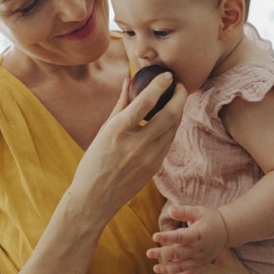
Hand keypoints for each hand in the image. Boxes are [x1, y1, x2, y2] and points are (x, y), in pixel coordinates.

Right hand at [69, 74, 186, 224]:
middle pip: (169, 115)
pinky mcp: (155, 167)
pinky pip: (168, 141)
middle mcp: (136, 144)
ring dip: (178, 110)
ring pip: (173, 128)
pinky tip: (169, 118)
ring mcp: (148, 158)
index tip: (167, 74)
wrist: (95, 198)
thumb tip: (129, 80)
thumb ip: (119, 105)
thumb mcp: (102, 131)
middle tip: (179, 85)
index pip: (146, 101)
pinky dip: (171, 127)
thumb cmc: (94, 162)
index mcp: (118, 131)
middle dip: (179, 96)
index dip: (160, 85)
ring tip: (177, 98)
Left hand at [147, 205, 227, 273]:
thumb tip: (170, 210)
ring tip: (155, 268)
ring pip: (183, 266)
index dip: (167, 237)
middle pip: (179, 253)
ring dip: (168, 268)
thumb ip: (184, 212)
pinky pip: (190, 273)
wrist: (226, 231)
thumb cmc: (209, 219)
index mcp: (198, 234)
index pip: (181, 237)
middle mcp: (199, 248)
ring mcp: (200, 258)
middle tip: (148, 253)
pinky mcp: (201, 264)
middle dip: (163, 254)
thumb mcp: (198, 211)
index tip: (155, 236)